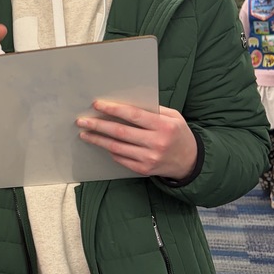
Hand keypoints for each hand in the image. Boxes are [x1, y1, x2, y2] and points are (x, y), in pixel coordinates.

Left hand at [76, 100, 196, 180]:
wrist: (191, 161)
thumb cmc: (178, 134)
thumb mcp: (173, 117)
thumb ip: (152, 110)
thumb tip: (124, 103)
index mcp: (164, 126)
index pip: (133, 115)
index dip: (113, 109)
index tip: (97, 105)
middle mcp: (156, 143)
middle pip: (120, 132)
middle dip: (98, 125)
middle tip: (82, 121)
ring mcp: (149, 158)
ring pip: (116, 147)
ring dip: (98, 139)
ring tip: (85, 133)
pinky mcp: (144, 169)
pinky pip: (121, 158)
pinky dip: (109, 150)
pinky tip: (101, 143)